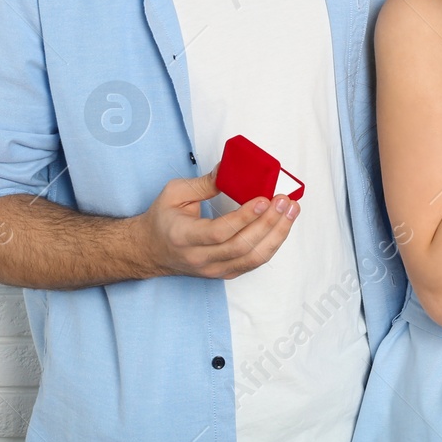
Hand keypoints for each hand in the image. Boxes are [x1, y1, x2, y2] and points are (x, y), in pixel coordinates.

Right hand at [134, 166, 299, 279]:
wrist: (150, 250)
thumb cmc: (162, 220)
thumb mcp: (174, 193)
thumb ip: (204, 183)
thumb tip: (231, 168)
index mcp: (184, 237)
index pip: (219, 232)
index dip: (244, 218)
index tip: (263, 200)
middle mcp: (200, 258)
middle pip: (242, 247)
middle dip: (268, 223)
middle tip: (285, 201)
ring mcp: (214, 269)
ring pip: (253, 259)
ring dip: (277, 235)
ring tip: (291, 212)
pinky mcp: (224, 273)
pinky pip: (253, 263)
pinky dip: (271, 245)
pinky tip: (282, 226)